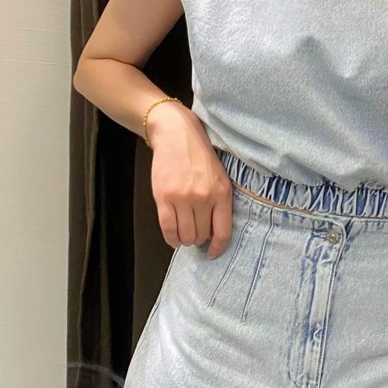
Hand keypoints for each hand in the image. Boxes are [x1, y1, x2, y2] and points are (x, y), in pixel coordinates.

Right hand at [149, 107, 233, 257]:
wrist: (177, 135)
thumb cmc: (200, 156)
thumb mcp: (220, 177)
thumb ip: (219, 202)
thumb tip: (214, 232)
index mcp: (222, 193)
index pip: (223, 231)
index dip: (218, 247)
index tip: (213, 253)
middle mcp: (203, 197)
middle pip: (201, 235)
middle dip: (199, 239)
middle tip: (195, 233)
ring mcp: (182, 198)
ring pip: (185, 235)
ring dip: (185, 239)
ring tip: (184, 233)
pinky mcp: (164, 197)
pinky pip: (167, 228)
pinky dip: (171, 238)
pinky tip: (173, 237)